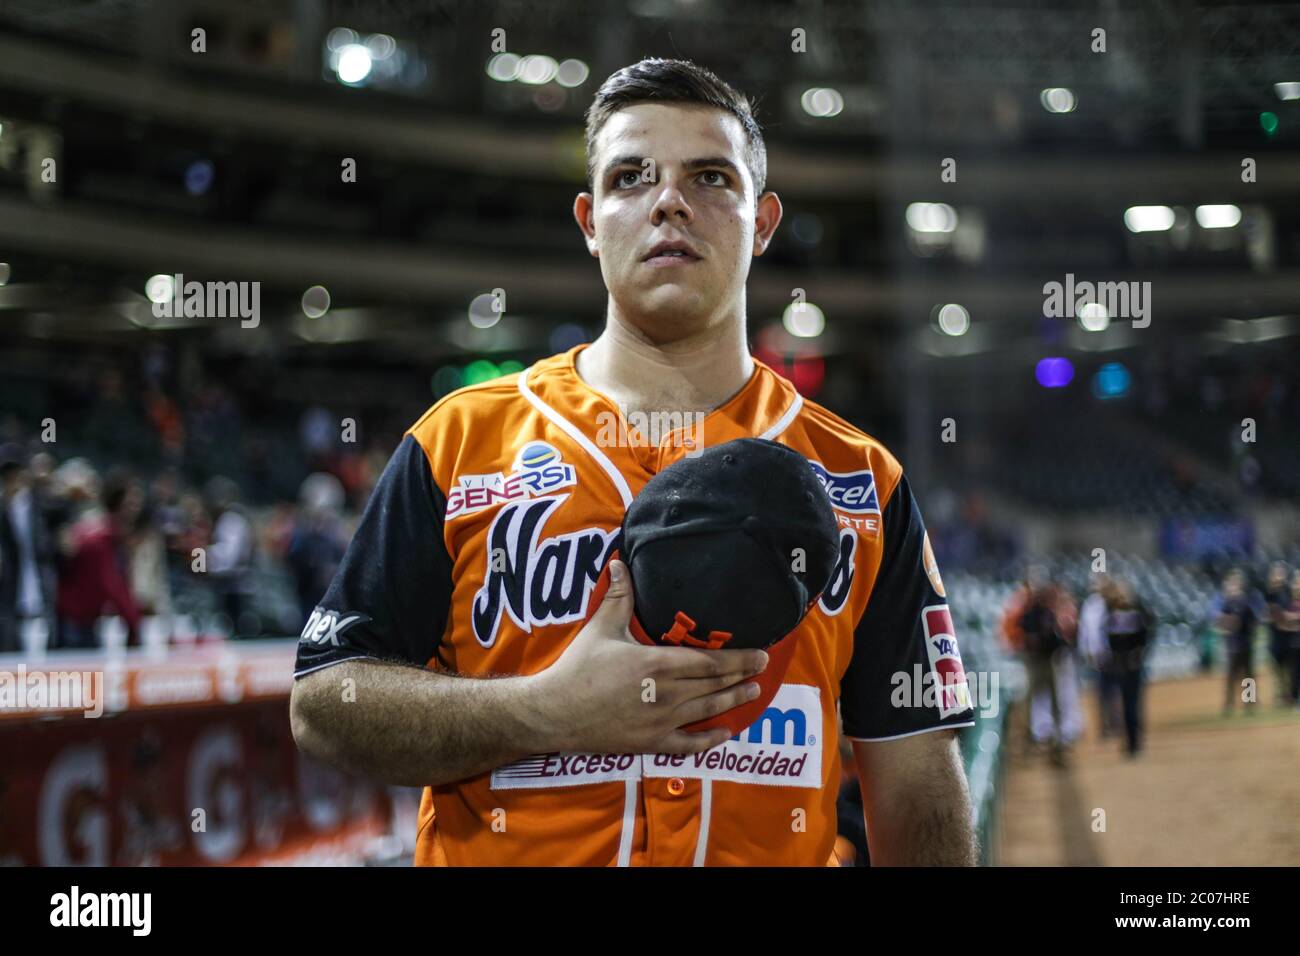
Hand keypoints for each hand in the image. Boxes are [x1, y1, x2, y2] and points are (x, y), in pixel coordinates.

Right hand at [530, 560, 768, 754]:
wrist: (554, 712)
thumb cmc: (578, 668)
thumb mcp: (601, 627)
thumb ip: (618, 596)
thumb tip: (620, 563)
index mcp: (657, 663)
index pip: (709, 662)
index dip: (739, 658)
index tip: (760, 654)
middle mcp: (665, 694)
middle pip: (714, 685)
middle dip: (742, 676)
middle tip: (763, 668)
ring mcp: (660, 721)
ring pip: (707, 710)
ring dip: (733, 701)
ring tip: (753, 692)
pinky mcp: (651, 742)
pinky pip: (688, 744)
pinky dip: (709, 740)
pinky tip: (725, 734)